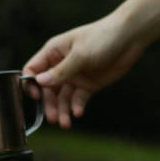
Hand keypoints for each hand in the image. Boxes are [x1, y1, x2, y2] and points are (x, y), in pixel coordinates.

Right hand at [23, 14, 145, 127]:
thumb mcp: (80, 55)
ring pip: (62, 97)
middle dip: (49, 103)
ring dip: (62, 110)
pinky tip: (78, 113)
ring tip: (65, 123)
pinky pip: (78, 99)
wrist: (129, 38)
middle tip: (53, 118)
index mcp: (54, 52)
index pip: (33, 69)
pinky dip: (77, 106)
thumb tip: (39, 82)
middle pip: (47, 88)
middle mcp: (61, 65)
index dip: (30, 83)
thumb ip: (61, 71)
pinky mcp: (89, 85)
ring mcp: (75, 76)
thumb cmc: (102, 37)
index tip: (36, 96)